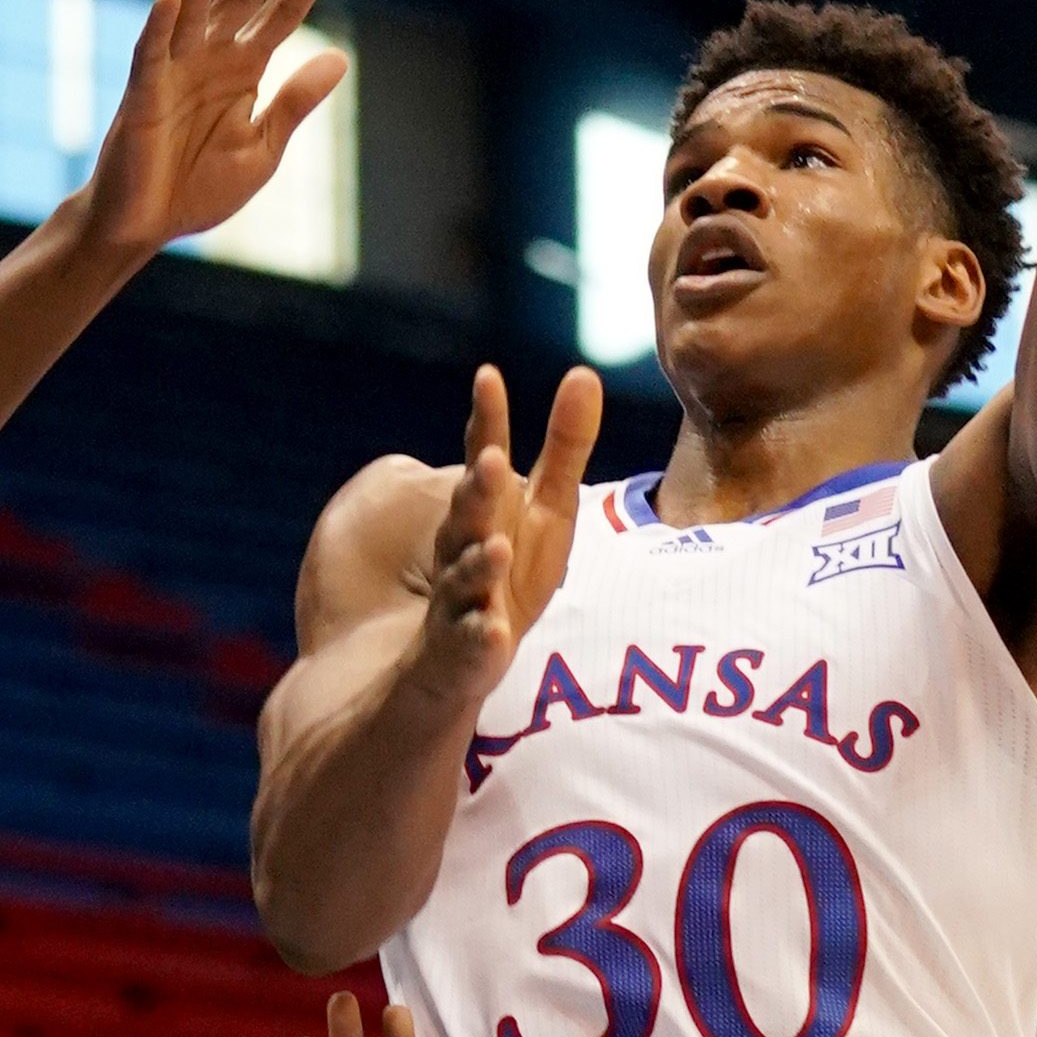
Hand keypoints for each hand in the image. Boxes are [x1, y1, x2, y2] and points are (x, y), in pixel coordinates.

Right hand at [72, 0, 345, 266]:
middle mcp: (211, 58)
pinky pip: (150, 51)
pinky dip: (159, 24)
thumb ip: (295, 103)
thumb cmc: (197, 189)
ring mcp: (174, 70)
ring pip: (192, 8)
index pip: (282, 14)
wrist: (144, 226)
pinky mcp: (143, 93)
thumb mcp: (262, 148)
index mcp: (244, 70)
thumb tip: (339, 57)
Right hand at [412, 364, 603, 711]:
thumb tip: (585, 372)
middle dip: (480, 492)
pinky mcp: (463, 656)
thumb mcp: (545, 510)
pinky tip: (494, 634)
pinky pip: (470, 648)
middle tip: (493, 463)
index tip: (488, 377)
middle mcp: (464, 550)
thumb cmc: (507, 573)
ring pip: (465, 581)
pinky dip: (480, 640)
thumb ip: (563, 448)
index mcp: (483, 511)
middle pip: (468, 518)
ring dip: (480, 565)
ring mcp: (459, 604)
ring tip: (497, 548)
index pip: (482, 460)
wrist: (451, 664)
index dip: (487, 422)